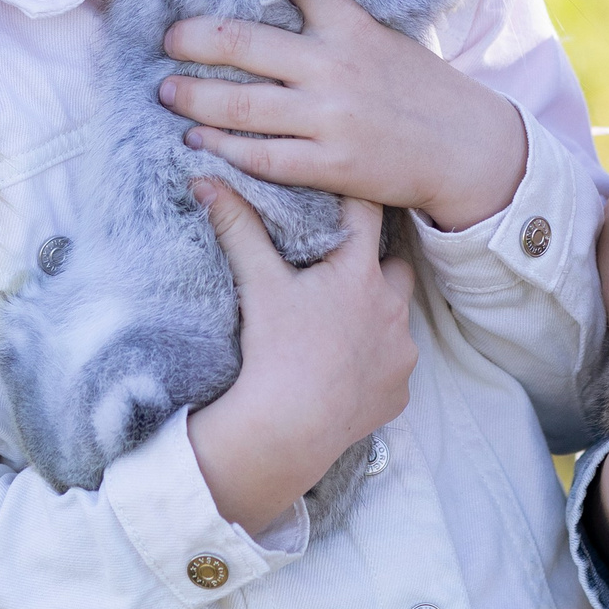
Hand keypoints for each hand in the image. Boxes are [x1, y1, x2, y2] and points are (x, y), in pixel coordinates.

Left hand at [159, 0, 528, 231]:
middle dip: (192, 39)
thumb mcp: (381, 37)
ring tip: (168, 92)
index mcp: (349, 26)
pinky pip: (261, 157)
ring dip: (194, 98)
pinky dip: (222, 150)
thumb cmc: (419, 88)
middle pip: (242, 41)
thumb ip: (333, 21)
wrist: (466, 149)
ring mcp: (330, 117)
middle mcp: (334, 65)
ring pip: (240, 105)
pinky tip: (198, 145)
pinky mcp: (330, 164)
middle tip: (167, 39)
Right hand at [186, 180, 417, 534]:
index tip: (350, 199)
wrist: (289, 429)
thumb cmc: (275, 351)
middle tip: (344, 272)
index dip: (358, 203)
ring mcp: (400, 354)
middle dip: (376, 269)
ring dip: (378, 319)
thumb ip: (237, 226)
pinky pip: (394, 371)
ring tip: (341, 326)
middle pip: (398, 269)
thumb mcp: (257, 283)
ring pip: (398, 321)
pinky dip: (376, 367)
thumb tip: (207, 180)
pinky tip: (347, 372)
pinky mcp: (398, 394)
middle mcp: (392, 309)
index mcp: (361, 274)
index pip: (369, 216)